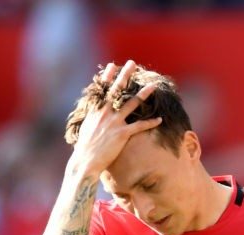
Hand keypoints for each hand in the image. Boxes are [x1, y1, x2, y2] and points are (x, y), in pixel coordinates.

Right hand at [69, 60, 163, 176]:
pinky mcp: (121, 135)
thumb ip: (92, 119)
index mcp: (95, 111)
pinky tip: (159, 119)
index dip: (107, 76)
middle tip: (132, 63)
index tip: (112, 65)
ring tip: (153, 86)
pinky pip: (139, 126)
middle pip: (117, 90)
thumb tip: (94, 115)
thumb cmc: (84, 149)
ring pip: (131, 104)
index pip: (102, 89)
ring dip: (144, 94)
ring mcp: (113, 123)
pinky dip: (150, 123)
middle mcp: (104, 113)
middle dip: (125, 75)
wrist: (84, 162)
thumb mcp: (86, 129)